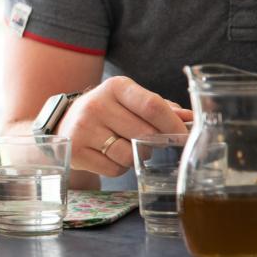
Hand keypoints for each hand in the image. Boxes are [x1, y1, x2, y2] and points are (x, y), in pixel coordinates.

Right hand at [56, 76, 191, 175]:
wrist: (66, 124)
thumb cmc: (109, 112)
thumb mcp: (131, 102)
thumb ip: (161, 109)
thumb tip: (191, 119)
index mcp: (115, 87)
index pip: (152, 106)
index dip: (173, 125)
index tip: (184, 137)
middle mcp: (96, 104)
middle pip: (144, 134)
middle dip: (154, 143)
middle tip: (149, 142)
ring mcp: (83, 128)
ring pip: (130, 155)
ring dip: (136, 157)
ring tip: (124, 147)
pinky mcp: (75, 150)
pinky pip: (114, 169)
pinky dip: (118, 167)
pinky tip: (109, 156)